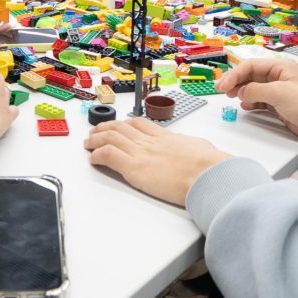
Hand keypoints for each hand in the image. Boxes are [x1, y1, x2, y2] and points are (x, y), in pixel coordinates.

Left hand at [84, 118, 230, 205]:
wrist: (206, 174)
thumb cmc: (208, 165)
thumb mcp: (199, 147)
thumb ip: (189, 147)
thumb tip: (192, 148)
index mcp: (165, 136)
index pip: (140, 124)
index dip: (126, 124)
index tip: (120, 125)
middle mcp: (150, 141)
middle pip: (121, 127)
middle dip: (106, 128)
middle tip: (97, 131)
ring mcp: (140, 152)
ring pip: (110, 137)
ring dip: (96, 139)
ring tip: (88, 142)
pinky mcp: (133, 167)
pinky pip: (108, 155)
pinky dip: (97, 154)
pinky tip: (92, 157)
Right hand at [216, 58, 297, 163]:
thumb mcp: (279, 94)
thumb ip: (256, 90)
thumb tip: (240, 91)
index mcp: (281, 67)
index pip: (251, 66)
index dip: (234, 74)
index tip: (222, 86)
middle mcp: (279, 76)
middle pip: (250, 75)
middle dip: (235, 81)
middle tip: (220, 91)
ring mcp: (279, 91)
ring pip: (253, 88)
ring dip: (241, 91)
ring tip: (229, 97)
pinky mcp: (280, 105)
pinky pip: (260, 100)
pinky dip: (250, 102)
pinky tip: (244, 105)